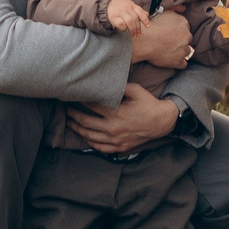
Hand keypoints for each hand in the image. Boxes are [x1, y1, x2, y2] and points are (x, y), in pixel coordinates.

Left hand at [65, 83, 181, 155]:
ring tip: (70, 122)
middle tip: (66, 109)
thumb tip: (104, 81)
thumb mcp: (136, 90)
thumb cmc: (148, 104)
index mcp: (116, 112)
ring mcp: (116, 140)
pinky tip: (84, 136)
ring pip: (90, 136)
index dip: (80, 100)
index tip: (72, 96)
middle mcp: (114, 128)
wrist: (162, 122)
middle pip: (86, 121)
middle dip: (73, 115)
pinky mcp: (119, 147)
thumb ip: (119, 86)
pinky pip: (99, 147)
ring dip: (77, 129)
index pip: (91, 105)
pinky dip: (89, 142)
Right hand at [104, 0, 150, 34]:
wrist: (107, 5)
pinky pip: (121, 24)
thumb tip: (147, 15)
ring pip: (129, 21)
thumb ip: (138, 11)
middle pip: (135, 19)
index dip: (145, 19)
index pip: (140, 11)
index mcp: (131, 5)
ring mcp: (120, 12)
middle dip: (138, 28)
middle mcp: (126, 8)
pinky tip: (124, 29)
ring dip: (132, 30)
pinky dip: (124, 28)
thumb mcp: (130, 6)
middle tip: (138, 34)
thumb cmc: (120, 7)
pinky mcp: (113, 17)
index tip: (148, 26)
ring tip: (133, 35)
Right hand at [127, 10, 191, 70]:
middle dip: (180, 41)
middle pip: (187, 39)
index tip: (171, 34)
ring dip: (180, 51)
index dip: (178, 31)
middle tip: (169, 42)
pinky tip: (171, 59)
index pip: (185, 28)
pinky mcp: (179, 61)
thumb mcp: (163, 12)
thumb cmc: (150, 26)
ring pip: (186, 51)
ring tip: (169, 51)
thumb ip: (176, 9)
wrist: (143, 40)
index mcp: (184, 23)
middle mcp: (187, 36)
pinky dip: (178, 62)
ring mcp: (184, 49)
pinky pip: (183, 63)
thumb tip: (184, 8)